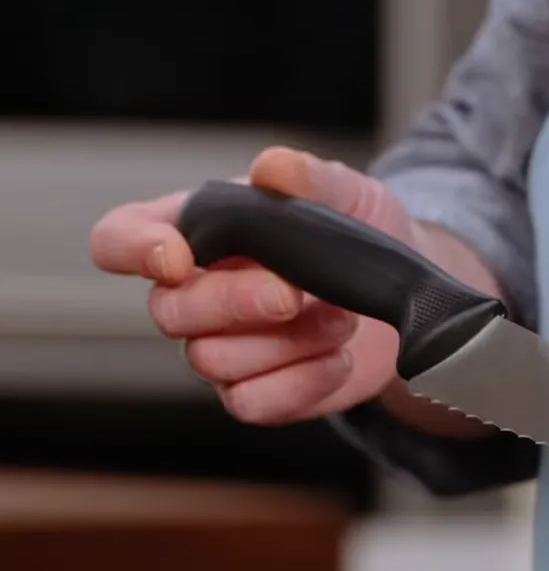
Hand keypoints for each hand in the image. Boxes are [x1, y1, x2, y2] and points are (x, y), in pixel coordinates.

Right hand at [90, 146, 500, 428]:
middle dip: (234, 303)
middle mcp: (197, 294)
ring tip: (341, 316)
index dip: (133, 249)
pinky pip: (253, 403)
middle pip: (169, 312)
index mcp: (198, 230)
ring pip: (213, 362)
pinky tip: (340, 357)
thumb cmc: (360, 236)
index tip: (177, 256)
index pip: (120, 238)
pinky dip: (304, 381)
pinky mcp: (260, 392)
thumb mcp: (346, 193)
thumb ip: (310, 178)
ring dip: (286, 341)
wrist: (406, 291)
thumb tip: (274, 167)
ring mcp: (225, 348)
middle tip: (294, 293)